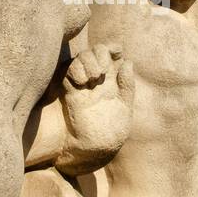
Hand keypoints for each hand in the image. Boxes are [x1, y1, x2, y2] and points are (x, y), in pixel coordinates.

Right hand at [55, 44, 133, 175]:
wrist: (93, 148)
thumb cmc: (112, 131)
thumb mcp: (125, 108)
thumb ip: (127, 86)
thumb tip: (127, 62)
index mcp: (114, 82)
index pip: (112, 55)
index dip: (113, 48)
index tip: (117, 52)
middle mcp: (99, 80)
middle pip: (97, 51)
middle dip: (100, 53)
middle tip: (103, 70)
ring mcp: (85, 84)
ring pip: (82, 57)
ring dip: (88, 60)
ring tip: (94, 78)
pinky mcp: (72, 91)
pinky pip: (70, 71)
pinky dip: (76, 70)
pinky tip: (83, 81)